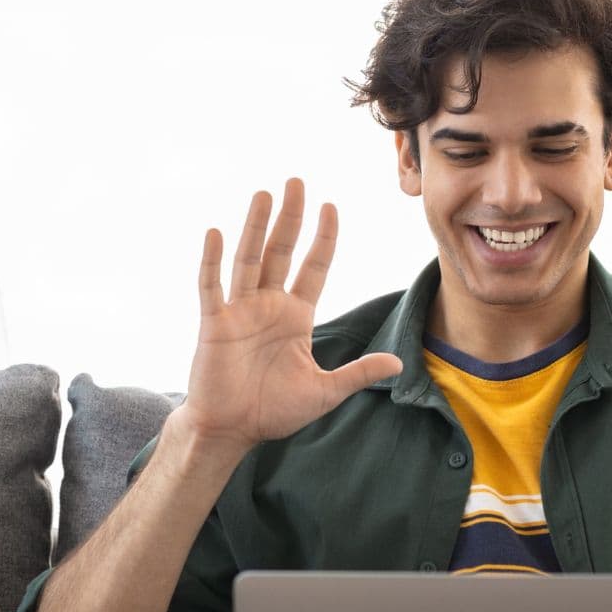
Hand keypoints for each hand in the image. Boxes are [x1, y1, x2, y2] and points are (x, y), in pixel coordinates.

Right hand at [176, 178, 402, 452]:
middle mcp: (268, 306)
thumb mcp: (324, 391)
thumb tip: (399, 364)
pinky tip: (217, 232)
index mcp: (296, 316)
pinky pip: (212, 286)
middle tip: (297, 181)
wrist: (232, 430)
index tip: (331, 206)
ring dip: (255, 226)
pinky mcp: (214, 323)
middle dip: (291, 217)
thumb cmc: (273, 410)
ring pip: (249, 259)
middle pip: (281, 251)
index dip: (323, 238)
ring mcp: (239, 311)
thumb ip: (357, 373)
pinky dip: (213, 260)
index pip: (314, 267)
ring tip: (264, 194)